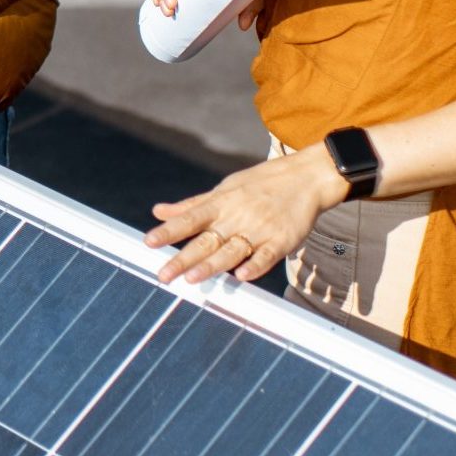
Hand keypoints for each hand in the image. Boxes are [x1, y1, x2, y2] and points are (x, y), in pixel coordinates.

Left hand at [144, 150, 347, 285]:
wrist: (306, 177)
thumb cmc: (261, 184)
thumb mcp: (224, 190)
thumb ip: (192, 205)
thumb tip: (158, 211)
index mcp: (220, 203)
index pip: (189, 219)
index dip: (169, 231)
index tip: (148, 242)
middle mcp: (237, 216)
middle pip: (206, 241)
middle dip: (183, 259)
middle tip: (163, 275)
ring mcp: (260, 229)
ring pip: (232, 250)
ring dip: (212, 265)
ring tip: (192, 279)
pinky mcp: (282, 239)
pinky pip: (267, 255)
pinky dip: (256, 265)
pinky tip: (243, 276)